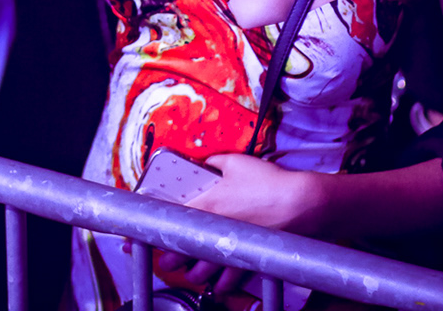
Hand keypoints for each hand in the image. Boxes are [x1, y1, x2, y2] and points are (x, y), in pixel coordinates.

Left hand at [157, 154, 326, 291]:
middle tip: (166, 259)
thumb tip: (205, 160)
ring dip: (194, 273)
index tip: (142, 235)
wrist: (301, 203)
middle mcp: (215, 230)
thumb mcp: (237, 162)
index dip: (153, 230)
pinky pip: (230, 279)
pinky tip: (218, 283)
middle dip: (171, 259)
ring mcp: (232, 248)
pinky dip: (221, 283)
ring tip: (190, 272)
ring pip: (204, 271)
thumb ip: (215, 161)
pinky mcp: (249, 259)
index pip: (171, 221)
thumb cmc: (269, 181)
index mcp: (207, 204)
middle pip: (184, 253)